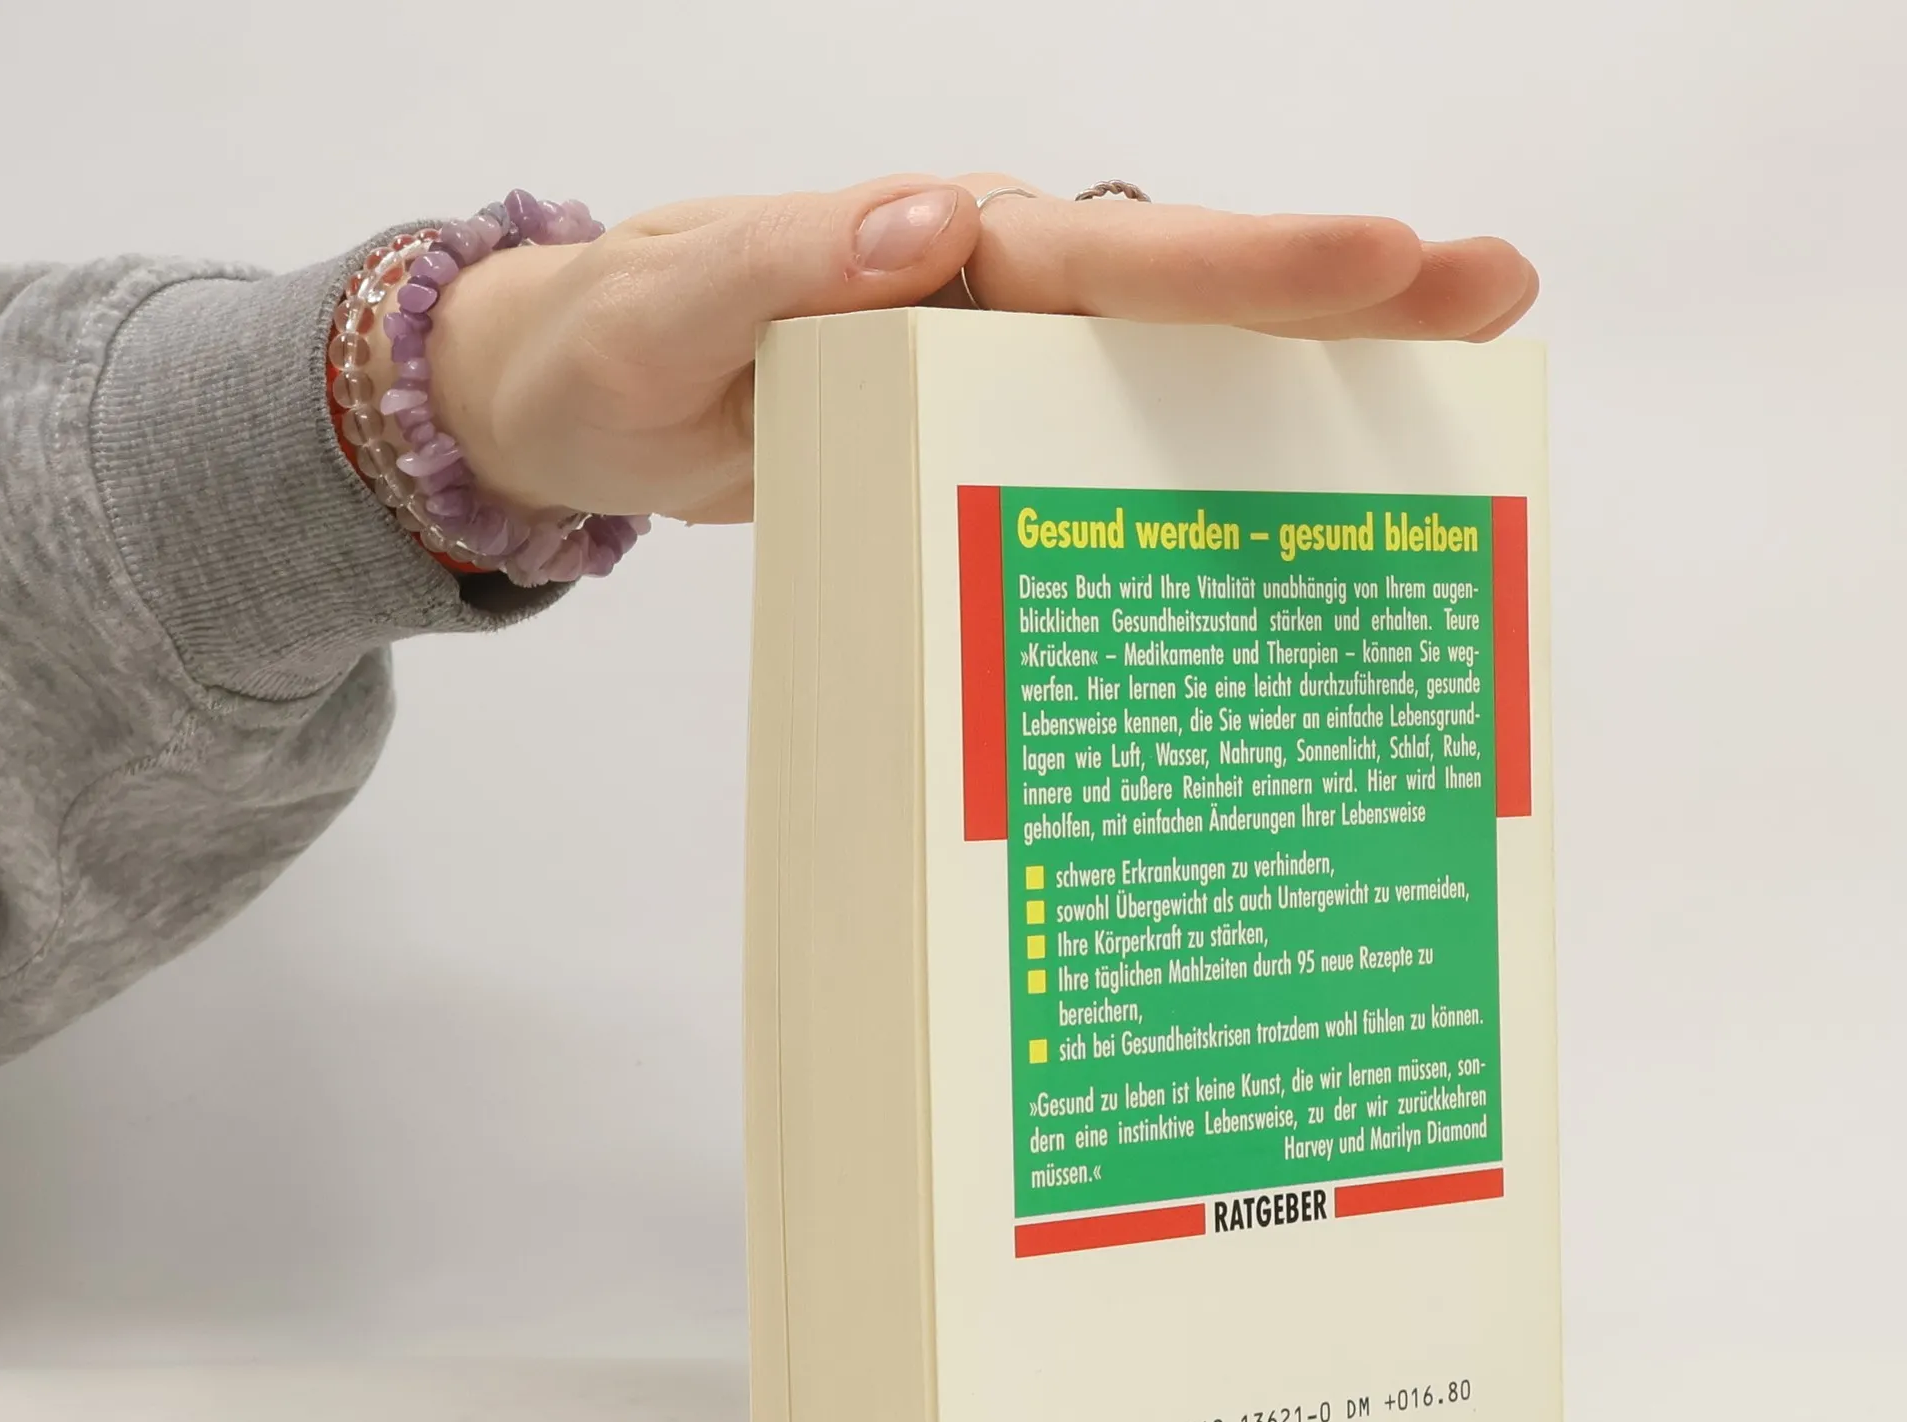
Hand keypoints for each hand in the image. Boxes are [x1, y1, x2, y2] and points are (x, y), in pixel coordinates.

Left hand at [425, 174, 1538, 525]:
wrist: (588, 408)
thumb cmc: (620, 347)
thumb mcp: (671, 307)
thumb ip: (783, 271)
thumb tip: (938, 231)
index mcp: (944, 252)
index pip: (1112, 251)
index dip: (1247, 262)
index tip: (1388, 258)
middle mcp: (998, 300)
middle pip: (1186, 298)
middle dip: (1340, 301)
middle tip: (1497, 302)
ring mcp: (1005, 378)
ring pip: (1174, 376)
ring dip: (1302, 393)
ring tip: (1449, 416)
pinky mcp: (990, 450)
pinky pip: (1114, 454)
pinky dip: (1206, 481)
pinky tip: (1291, 527)